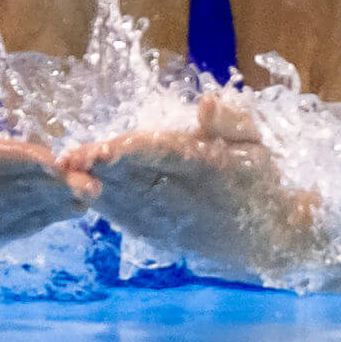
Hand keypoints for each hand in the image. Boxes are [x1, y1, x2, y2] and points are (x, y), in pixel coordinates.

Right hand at [0, 95, 98, 256]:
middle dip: (56, 187)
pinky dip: (46, 221)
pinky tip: (70, 211)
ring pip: (24, 212)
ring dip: (59, 205)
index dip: (23, 161)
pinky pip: (19, 229)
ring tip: (91, 196)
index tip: (53, 158)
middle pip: (17, 190)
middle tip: (91, 181)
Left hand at [58, 94, 318, 275]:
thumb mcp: (258, 142)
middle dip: (101, 169)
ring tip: (67, 171)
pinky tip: (84, 192)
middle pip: (138, 180)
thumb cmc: (263, 178)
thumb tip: (206, 102)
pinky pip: (132, 222)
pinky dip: (107, 208)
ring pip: (128, 203)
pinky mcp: (166, 238)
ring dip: (97, 188)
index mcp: (212, 169)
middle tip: (66, 158)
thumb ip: (232, 121)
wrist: (274, 239)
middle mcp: (189, 198)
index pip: (166, 157)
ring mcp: (175, 223)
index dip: (132, 153)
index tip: (102, 148)